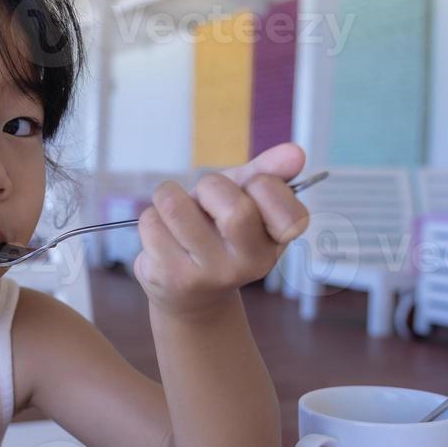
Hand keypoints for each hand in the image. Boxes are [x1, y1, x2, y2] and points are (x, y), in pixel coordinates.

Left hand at [133, 143, 311, 317]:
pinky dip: (153, 219)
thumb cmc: (219, 232)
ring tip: (177, 212)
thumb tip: (295, 153)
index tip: (249, 191)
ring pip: (177, 207)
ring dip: (170, 196)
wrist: (190, 294)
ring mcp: (211, 274)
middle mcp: (250, 263)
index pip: (277, 197)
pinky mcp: (173, 278)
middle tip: (205, 199)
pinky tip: (165, 237)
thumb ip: (268, 173)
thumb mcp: (244, 198)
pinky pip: (151, 223)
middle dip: (209, 187)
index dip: (259, 182)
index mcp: (276, 239)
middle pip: (235, 210)